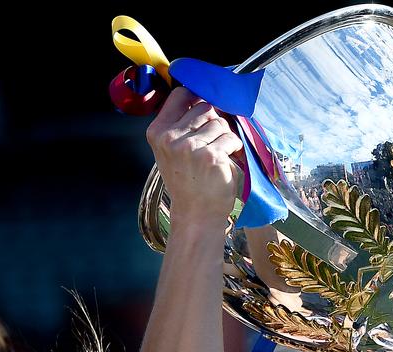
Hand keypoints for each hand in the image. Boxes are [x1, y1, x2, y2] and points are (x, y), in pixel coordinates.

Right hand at [146, 86, 242, 226]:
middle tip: (214, 143)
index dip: (197, 98)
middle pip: (204, 107)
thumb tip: (204, 97)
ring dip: (225, 137)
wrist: (196, 215)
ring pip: (219, 122)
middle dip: (214, 123)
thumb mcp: (172, 151)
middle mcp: (170, 138)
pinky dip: (235, 148)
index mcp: (157, 132)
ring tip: (220, 156)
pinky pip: (231, 138)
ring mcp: (190, 147)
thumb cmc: (188, 183)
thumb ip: (180, 125)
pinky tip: (227, 162)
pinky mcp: (211, 157)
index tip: (206, 113)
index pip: (180, 95)